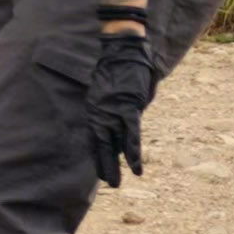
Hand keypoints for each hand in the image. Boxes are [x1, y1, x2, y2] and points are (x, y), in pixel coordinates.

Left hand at [84, 26, 158, 186]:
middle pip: (104, 145)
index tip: (101, 171)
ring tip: (116, 184)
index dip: (101, 155)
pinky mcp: (127, 109)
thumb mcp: (119, 88)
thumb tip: (134, 110)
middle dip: (106, 165)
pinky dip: (133, 150)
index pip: (98, 138)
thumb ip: (123, 103)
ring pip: (115, 144)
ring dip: (117, 165)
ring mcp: (114, 112)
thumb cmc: (121, 66)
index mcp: (98, 110)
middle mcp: (103, 114)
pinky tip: (136, 166)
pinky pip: (131, 134)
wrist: (122, 49)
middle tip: (110, 184)